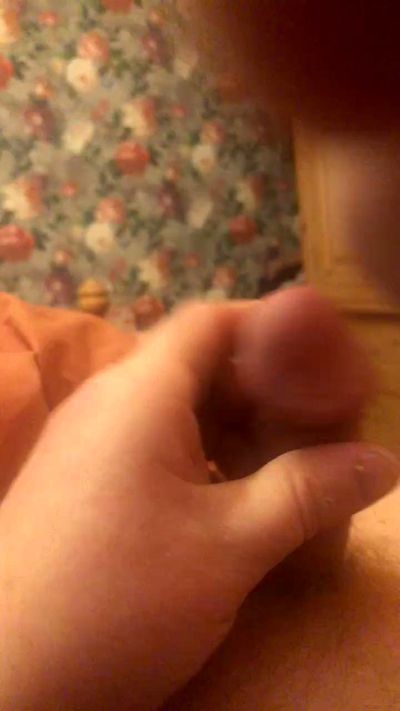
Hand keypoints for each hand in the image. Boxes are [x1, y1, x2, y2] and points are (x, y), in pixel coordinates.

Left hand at [0, 289, 396, 710]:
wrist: (3, 679)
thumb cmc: (120, 599)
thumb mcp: (230, 547)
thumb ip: (308, 493)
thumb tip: (384, 461)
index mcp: (141, 393)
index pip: (210, 321)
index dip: (269, 327)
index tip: (319, 361)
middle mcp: (105, 401)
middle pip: (192, 363)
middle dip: (257, 388)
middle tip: (309, 425)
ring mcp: (83, 440)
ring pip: (169, 408)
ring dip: (227, 427)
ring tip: (275, 466)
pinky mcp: (73, 479)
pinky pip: (144, 443)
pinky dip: (193, 455)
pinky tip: (218, 500)